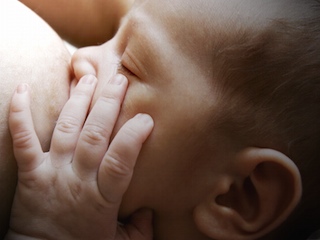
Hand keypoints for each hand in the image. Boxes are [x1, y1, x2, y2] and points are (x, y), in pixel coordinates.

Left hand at [6, 74, 153, 239]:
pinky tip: (23, 89)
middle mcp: (78, 180)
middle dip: (108, 104)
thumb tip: (151, 209)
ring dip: (78, 100)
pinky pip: (22, 139)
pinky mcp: (30, 173)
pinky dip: (19, 113)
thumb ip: (141, 228)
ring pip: (66, 129)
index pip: (120, 160)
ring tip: (88, 77)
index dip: (133, 137)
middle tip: (120, 79)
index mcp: (103, 197)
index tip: (145, 118)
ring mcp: (52, 173)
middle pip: (94, 135)